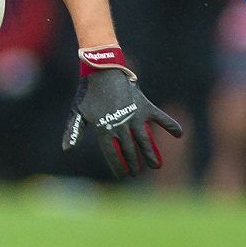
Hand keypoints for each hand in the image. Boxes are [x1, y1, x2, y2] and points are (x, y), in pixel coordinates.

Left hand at [62, 46, 182, 178]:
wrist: (103, 71)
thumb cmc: (89, 93)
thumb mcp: (78, 112)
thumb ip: (73, 131)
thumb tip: (66, 150)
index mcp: (104, 129)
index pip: (113, 154)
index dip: (119, 167)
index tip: (123, 175)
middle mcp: (121, 126)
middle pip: (130, 151)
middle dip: (134, 164)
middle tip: (137, 173)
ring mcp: (134, 116)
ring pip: (145, 140)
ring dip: (151, 154)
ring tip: (156, 166)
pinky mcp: (145, 106)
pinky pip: (160, 118)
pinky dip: (170, 125)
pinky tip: (179, 134)